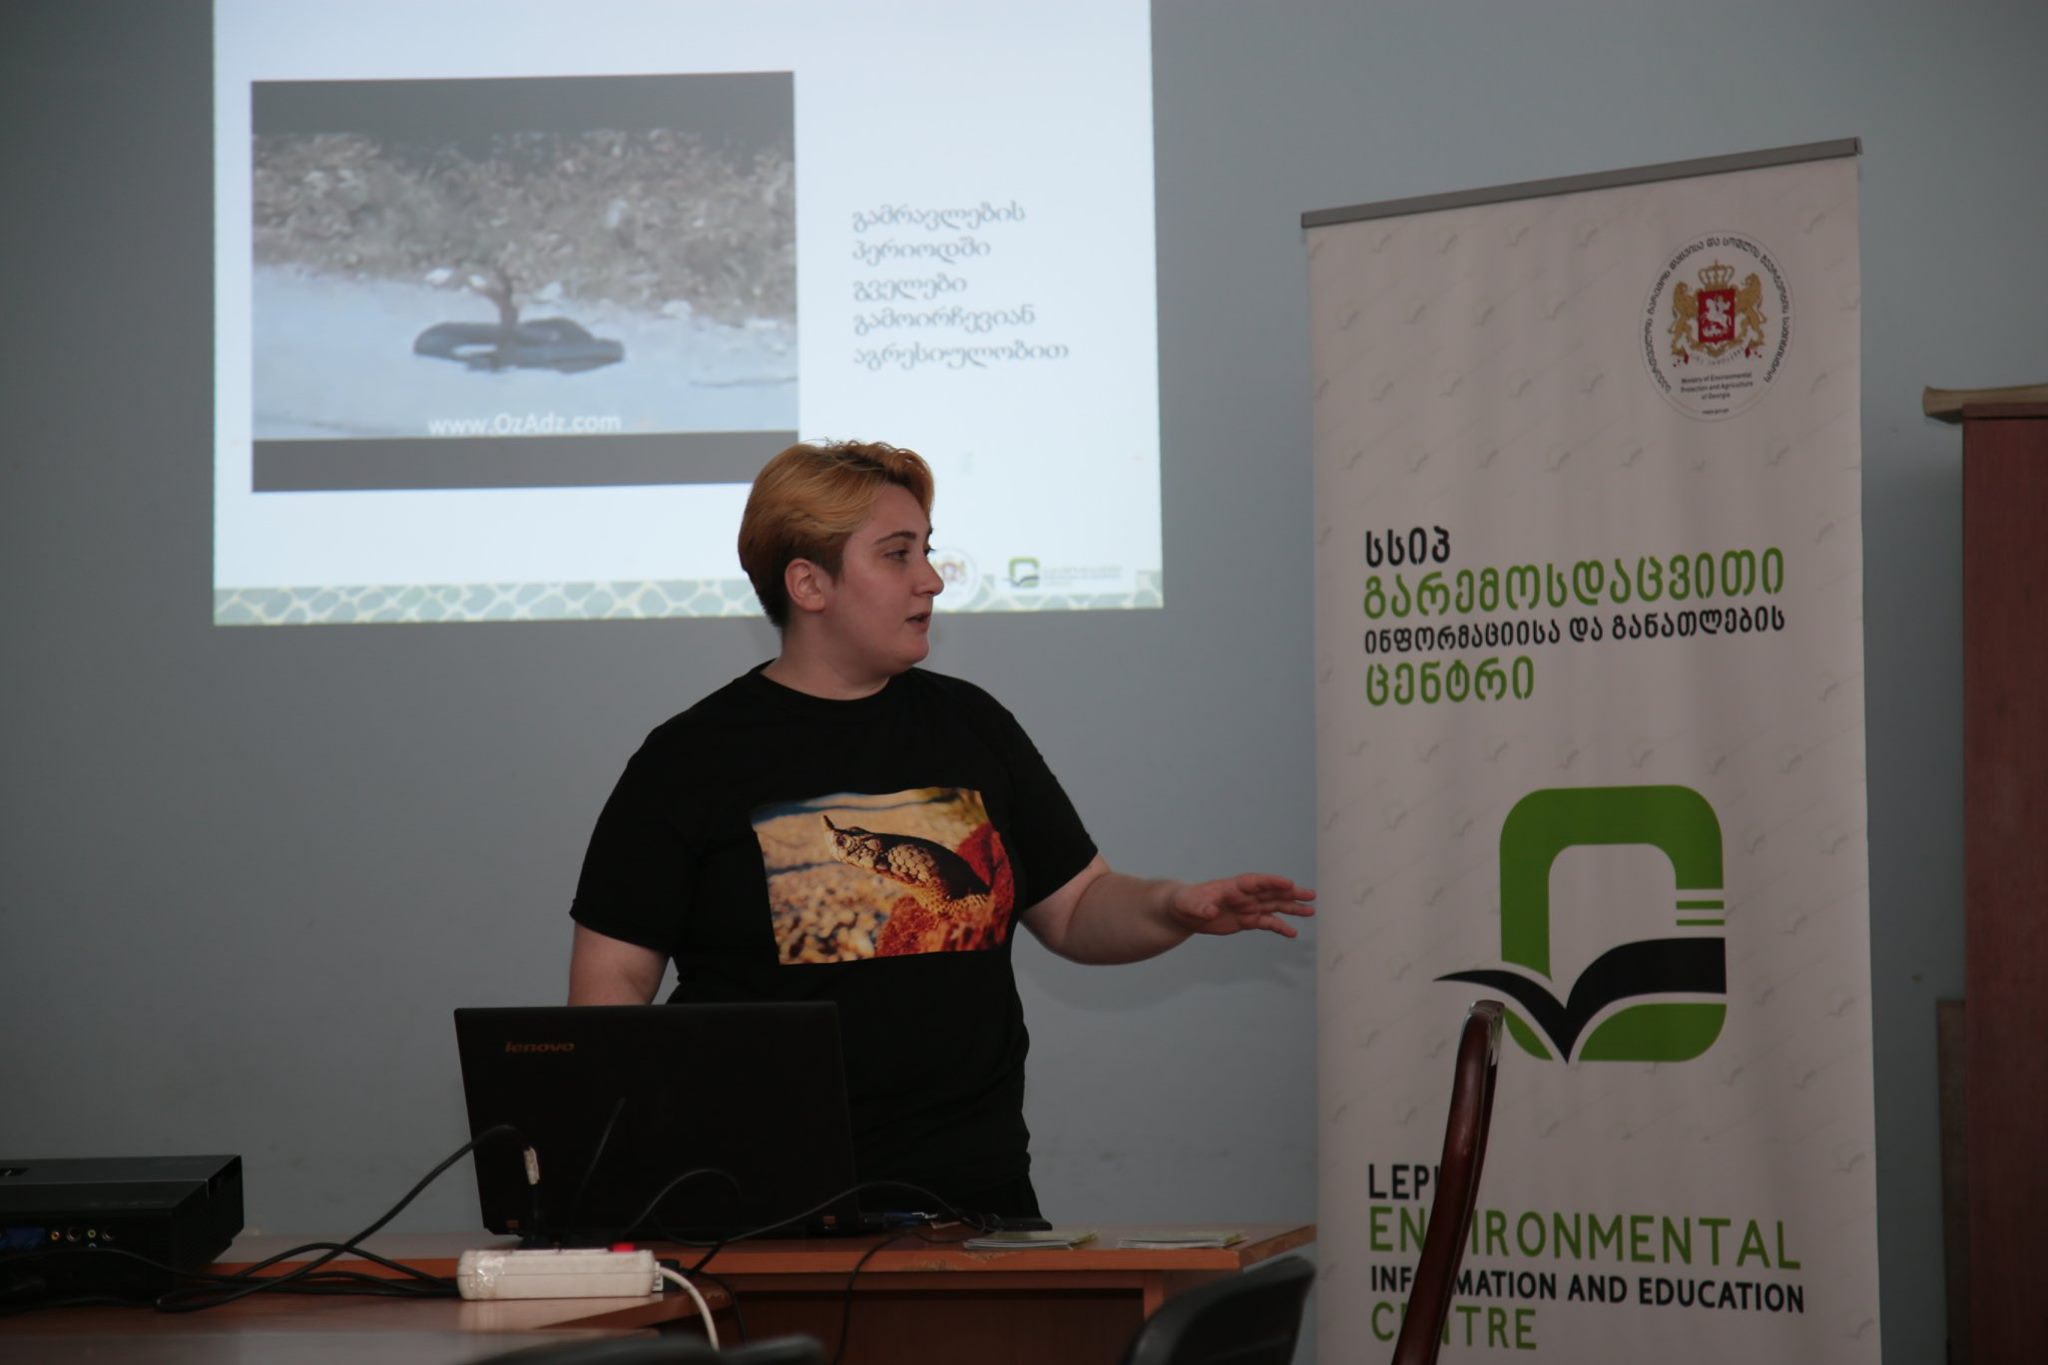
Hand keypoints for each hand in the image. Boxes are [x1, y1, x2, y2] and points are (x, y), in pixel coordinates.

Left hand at [1167, 874, 1315, 938]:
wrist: (1184, 911)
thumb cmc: (1185, 902)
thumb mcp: (1189, 905)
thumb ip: (1200, 907)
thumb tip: (1209, 911)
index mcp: (1231, 887)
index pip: (1255, 882)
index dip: (1271, 882)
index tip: (1288, 883)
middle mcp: (1244, 896)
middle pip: (1271, 892)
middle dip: (1291, 893)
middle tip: (1311, 895)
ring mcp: (1247, 907)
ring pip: (1274, 906)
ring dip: (1292, 908)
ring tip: (1311, 911)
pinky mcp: (1246, 920)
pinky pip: (1267, 923)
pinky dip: (1280, 927)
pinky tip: (1292, 933)